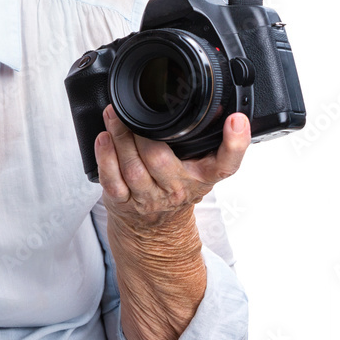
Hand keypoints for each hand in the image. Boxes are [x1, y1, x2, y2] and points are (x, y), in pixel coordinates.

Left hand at [93, 106, 250, 339]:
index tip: (235, 120)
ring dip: (120, 138)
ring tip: (114, 115)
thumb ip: (207, 144)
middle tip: (132, 110)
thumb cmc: (175, 189)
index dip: (235, 143)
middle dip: (142, 133)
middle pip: (160, 159)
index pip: (227, 163)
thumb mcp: (200, 170)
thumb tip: (214, 106)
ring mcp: (147, 198)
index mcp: (203, 177)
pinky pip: (112, 179)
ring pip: (132, 167)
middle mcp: (177, 189)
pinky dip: (105, 158)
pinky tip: (103, 139)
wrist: (155, 232)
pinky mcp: (122, 202)